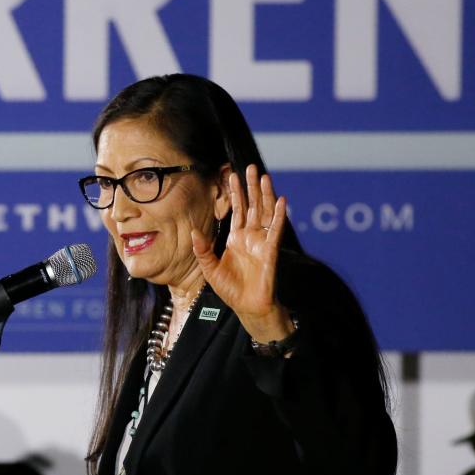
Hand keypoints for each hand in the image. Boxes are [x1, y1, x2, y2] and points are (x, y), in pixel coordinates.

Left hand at [191, 165, 293, 341]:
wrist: (247, 307)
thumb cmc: (231, 289)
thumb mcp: (210, 268)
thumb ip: (202, 250)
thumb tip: (193, 231)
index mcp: (236, 237)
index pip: (237, 209)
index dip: (235, 192)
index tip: (232, 173)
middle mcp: (251, 236)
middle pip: (253, 205)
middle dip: (252, 187)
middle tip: (251, 167)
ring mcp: (262, 242)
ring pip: (266, 213)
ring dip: (266, 195)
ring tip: (265, 177)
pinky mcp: (270, 251)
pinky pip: (276, 230)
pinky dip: (279, 215)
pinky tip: (281, 200)